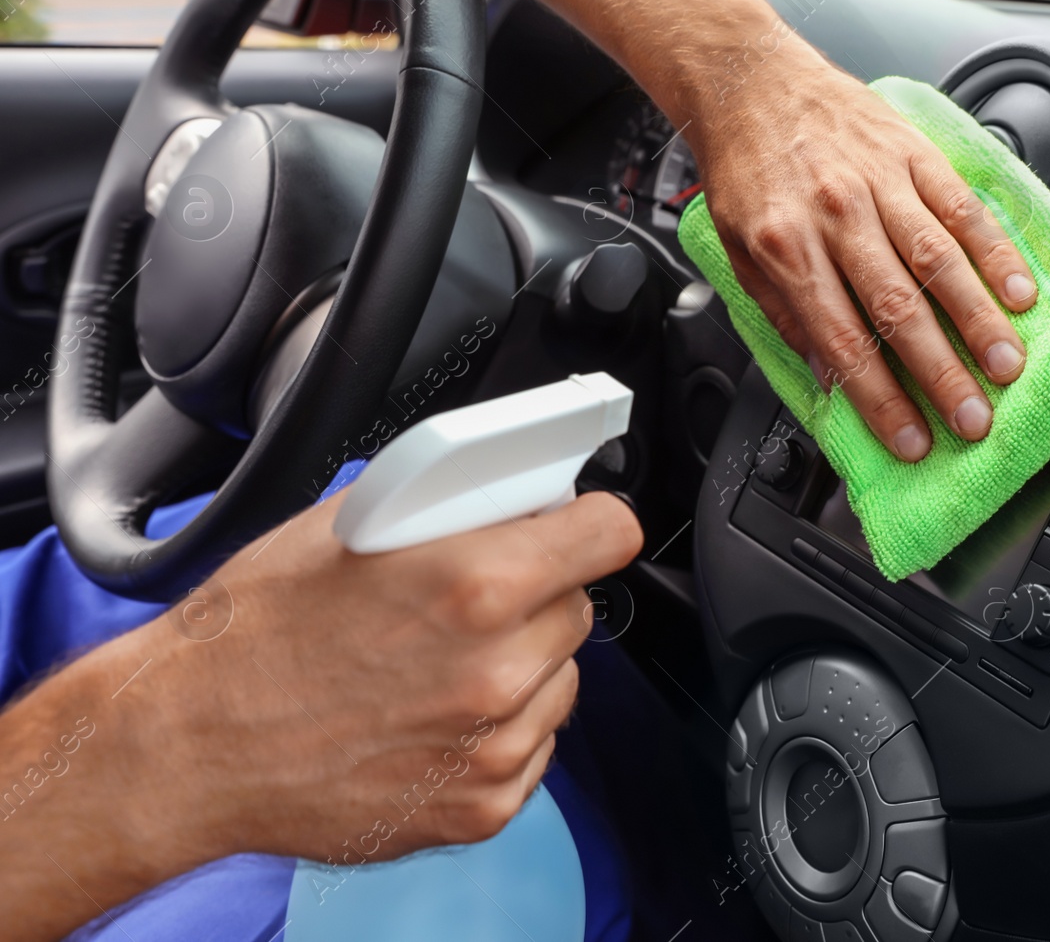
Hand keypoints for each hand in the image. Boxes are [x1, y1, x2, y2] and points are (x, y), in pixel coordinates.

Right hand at [110, 490, 641, 865]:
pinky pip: (533, 747)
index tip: (579, 526)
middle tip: (473, 599)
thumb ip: (454, 508)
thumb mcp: (354, 524)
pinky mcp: (482, 807)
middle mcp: (498, 669)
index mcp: (477, 584)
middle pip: (579, 607)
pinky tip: (432, 716)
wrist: (186, 743)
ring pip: (560, 679)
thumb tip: (516, 493)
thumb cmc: (254, 631)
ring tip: (439, 664)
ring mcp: (495, 746)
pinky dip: (498, 731)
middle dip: (537, 593)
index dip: (591, 522)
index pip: (609, 534)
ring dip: (522, 665)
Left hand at [690, 48, 1036, 461]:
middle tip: (974, 418)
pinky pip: (962, 206)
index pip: (842, 339)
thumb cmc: (746, 168)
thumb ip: (784, 313)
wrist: (751, 80)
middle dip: (941, 372)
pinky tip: (1019, 291)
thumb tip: (829, 374)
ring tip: (1008, 366)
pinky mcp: (912, 152)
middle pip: (899, 307)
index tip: (912, 440)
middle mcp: (837, 213)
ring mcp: (880, 180)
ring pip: (940, 259)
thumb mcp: (738, 250)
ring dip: (980, 319)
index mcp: (787, 246)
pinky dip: (995, 251)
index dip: (880, 398)